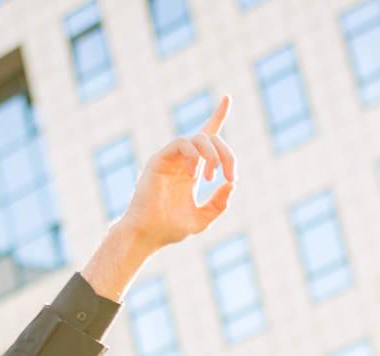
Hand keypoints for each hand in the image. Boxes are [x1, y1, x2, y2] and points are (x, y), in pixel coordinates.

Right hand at [118, 94, 235, 247]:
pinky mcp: (159, 159)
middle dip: (227, 154)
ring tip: (214, 176)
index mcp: (192, 171)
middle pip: (211, 138)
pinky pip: (181, 143)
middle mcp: (182, 161)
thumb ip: (219, 202)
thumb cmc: (170, 228)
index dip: (218, 116)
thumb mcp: (203, 217)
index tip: (227, 98)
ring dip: (213, 155)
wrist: (147, 234)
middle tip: (231, 176)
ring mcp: (170, 158)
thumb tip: (231, 183)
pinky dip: (193, 155)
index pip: (207, 137)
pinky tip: (194, 174)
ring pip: (198, 138)